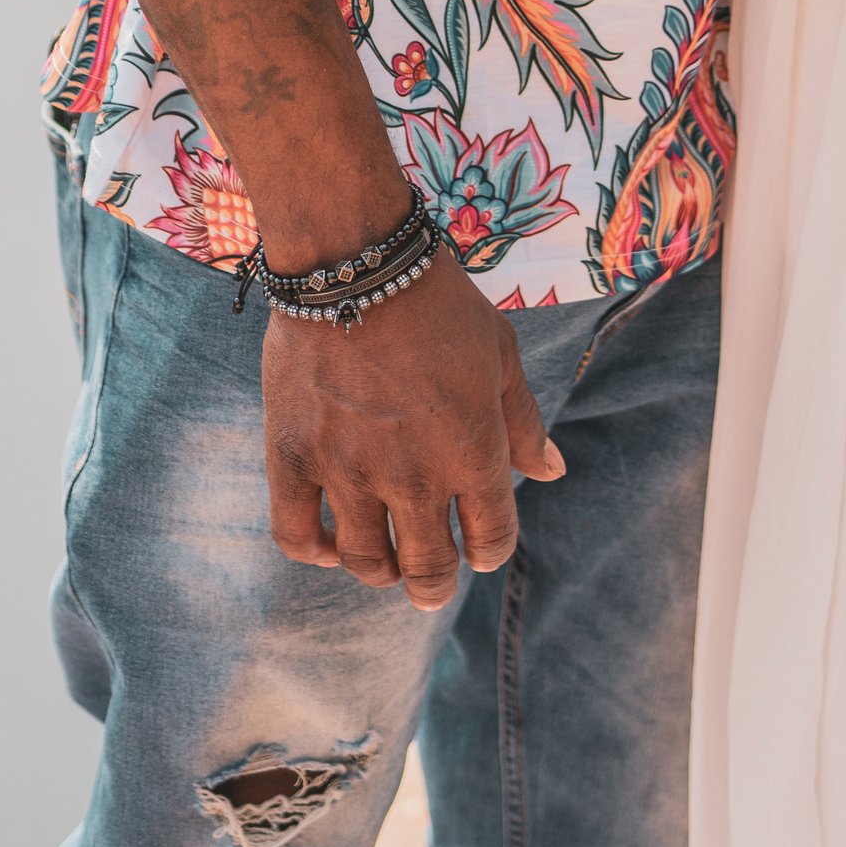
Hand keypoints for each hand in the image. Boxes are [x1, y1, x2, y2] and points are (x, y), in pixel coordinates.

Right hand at [263, 255, 564, 608]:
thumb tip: (553, 473)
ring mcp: (348, 471)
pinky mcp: (292, 457)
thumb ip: (524, 422)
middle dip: (435, 584)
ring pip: (366, 562)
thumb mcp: (501, 354)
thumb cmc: (439, 303)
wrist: (356, 262)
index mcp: (473, 453)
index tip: (481, 545)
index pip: (490, 539)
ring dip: (383, 572)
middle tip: (430, 581)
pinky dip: (316, 552)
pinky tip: (330, 542)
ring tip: (387, 561)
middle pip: (428, 569)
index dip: (490, 550)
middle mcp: (413, 476)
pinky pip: (295, 535)